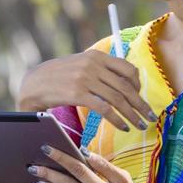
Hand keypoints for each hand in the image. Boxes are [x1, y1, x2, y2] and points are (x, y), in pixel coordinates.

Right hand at [17, 51, 154, 131]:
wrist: (33, 83)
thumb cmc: (58, 76)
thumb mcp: (80, 64)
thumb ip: (100, 68)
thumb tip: (124, 80)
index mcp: (96, 55)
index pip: (128, 69)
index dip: (138, 86)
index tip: (140, 99)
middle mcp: (92, 65)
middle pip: (126, 86)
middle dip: (140, 105)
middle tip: (150, 117)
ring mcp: (85, 79)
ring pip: (118, 99)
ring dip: (132, 115)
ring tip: (139, 125)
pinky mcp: (78, 94)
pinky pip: (105, 109)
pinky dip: (117, 120)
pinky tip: (123, 127)